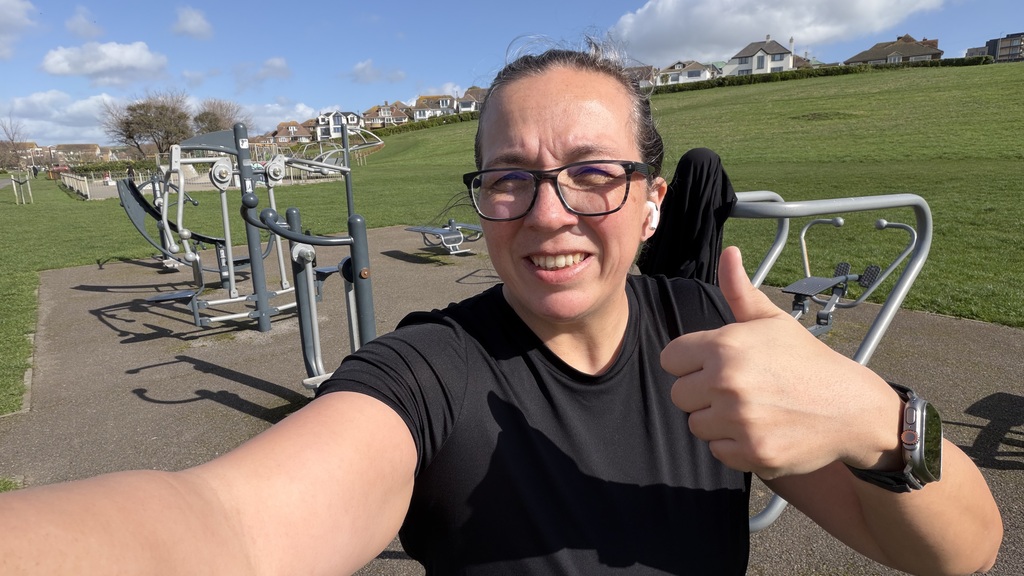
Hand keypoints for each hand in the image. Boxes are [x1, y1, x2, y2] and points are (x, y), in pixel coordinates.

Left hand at [660, 246, 901, 478]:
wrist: (851, 408)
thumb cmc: (805, 360)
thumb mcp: (771, 321)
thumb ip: (739, 291)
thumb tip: (729, 253)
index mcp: (724, 346)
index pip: (670, 359)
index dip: (691, 363)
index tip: (717, 365)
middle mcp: (726, 382)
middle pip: (678, 395)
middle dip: (702, 393)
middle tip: (739, 389)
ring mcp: (739, 421)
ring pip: (696, 425)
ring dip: (717, 421)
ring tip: (752, 409)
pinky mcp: (752, 453)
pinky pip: (718, 451)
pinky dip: (735, 446)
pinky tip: (761, 429)